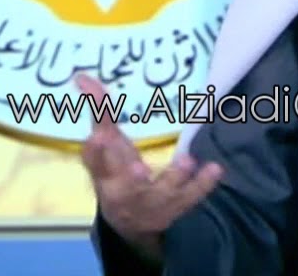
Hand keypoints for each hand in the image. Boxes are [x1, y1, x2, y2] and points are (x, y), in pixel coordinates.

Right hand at [77, 74, 222, 255]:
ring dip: (174, 178)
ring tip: (186, 161)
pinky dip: (203, 185)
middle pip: (127, 188)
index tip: (98, 136)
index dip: (96, 152)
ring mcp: (152, 202)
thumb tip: (81, 76)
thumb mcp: (105, 146)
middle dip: (133, 179)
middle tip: (138, 168)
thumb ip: (98, 112)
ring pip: (162, 193)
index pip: (96, 165)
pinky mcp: (176, 206)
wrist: (130, 222)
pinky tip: (215, 169)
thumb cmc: (115, 172)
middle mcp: (125, 193)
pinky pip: (191, 197)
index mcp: (104, 176)